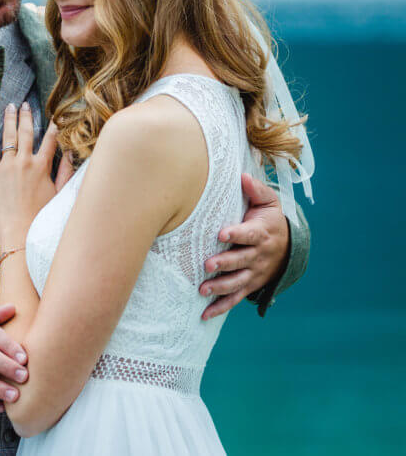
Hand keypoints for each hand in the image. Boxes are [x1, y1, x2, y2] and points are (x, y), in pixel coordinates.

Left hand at [0, 102, 69, 246]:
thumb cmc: (39, 217)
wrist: (18, 232)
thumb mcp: (59, 194)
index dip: (52, 128)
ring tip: (10, 106)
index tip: (53, 119)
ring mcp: (7, 166)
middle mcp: (25, 162)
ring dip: (10, 118)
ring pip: (9, 136)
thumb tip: (71, 153)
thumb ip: (65, 172)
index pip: (50, 141)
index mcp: (42, 167)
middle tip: (25, 104)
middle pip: (26, 132)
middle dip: (26, 115)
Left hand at [200, 174, 289, 318]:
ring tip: (203, 290)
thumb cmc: (269, 219)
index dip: (236, 233)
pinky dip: (220, 307)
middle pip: (241, 260)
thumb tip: (243, 176)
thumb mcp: (268, 202)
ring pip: (237, 282)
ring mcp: (253, 273)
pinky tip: (204, 315)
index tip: (222, 233)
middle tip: (208, 265)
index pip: (248, 234)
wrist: (288, 246)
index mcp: (261, 233)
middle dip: (225, 263)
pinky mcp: (248, 285)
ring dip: (220, 287)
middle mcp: (258, 256)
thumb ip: (256, 190)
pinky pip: (235, 298)